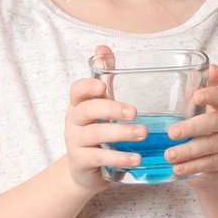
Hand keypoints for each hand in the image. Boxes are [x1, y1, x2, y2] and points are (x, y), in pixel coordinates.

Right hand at [63, 44, 147, 193]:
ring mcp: (75, 142)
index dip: (88, 87)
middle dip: (111, 109)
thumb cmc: (98, 130)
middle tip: (135, 112)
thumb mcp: (101, 104)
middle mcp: (74, 121)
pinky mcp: (82, 161)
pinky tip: (136, 159)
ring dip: (121, 133)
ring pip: (95, 134)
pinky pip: (100, 157)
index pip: (77, 90)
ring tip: (143, 134)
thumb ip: (104, 78)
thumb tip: (102, 47)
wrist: (85, 170)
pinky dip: (119, 158)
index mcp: (80, 104)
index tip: (104, 86)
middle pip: (87, 110)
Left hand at [165, 62, 217, 191]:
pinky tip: (177, 168)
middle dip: (192, 128)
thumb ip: (203, 90)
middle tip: (171, 133)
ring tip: (169, 155)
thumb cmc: (204, 131)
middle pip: (215, 122)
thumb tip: (210, 66)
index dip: (211, 95)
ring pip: (212, 145)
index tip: (196, 96)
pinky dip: (192, 166)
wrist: (215, 164)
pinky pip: (210, 163)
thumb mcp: (202, 110)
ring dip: (189, 150)